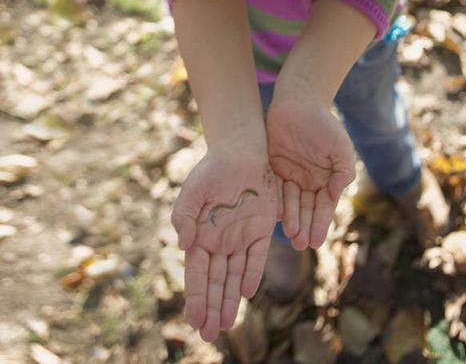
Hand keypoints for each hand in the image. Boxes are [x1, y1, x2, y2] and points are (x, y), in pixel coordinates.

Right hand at [171, 139, 280, 340]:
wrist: (240, 151)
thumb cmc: (212, 170)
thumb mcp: (193, 191)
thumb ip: (184, 216)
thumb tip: (184, 244)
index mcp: (200, 235)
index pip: (196, 274)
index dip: (195, 297)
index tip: (194, 319)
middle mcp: (220, 241)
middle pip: (215, 281)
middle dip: (211, 308)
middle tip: (209, 335)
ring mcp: (241, 237)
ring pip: (234, 275)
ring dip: (229, 300)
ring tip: (225, 324)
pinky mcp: (262, 228)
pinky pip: (256, 257)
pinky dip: (251, 274)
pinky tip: (246, 292)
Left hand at [266, 95, 354, 250]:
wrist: (299, 100)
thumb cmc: (323, 123)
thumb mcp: (340, 147)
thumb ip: (343, 172)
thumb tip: (337, 194)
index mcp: (325, 180)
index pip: (323, 207)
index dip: (319, 224)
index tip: (316, 241)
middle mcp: (307, 181)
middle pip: (305, 209)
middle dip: (304, 226)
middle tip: (300, 244)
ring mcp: (289, 175)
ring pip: (289, 202)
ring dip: (290, 219)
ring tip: (290, 234)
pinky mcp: (272, 167)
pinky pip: (273, 188)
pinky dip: (274, 203)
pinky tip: (274, 216)